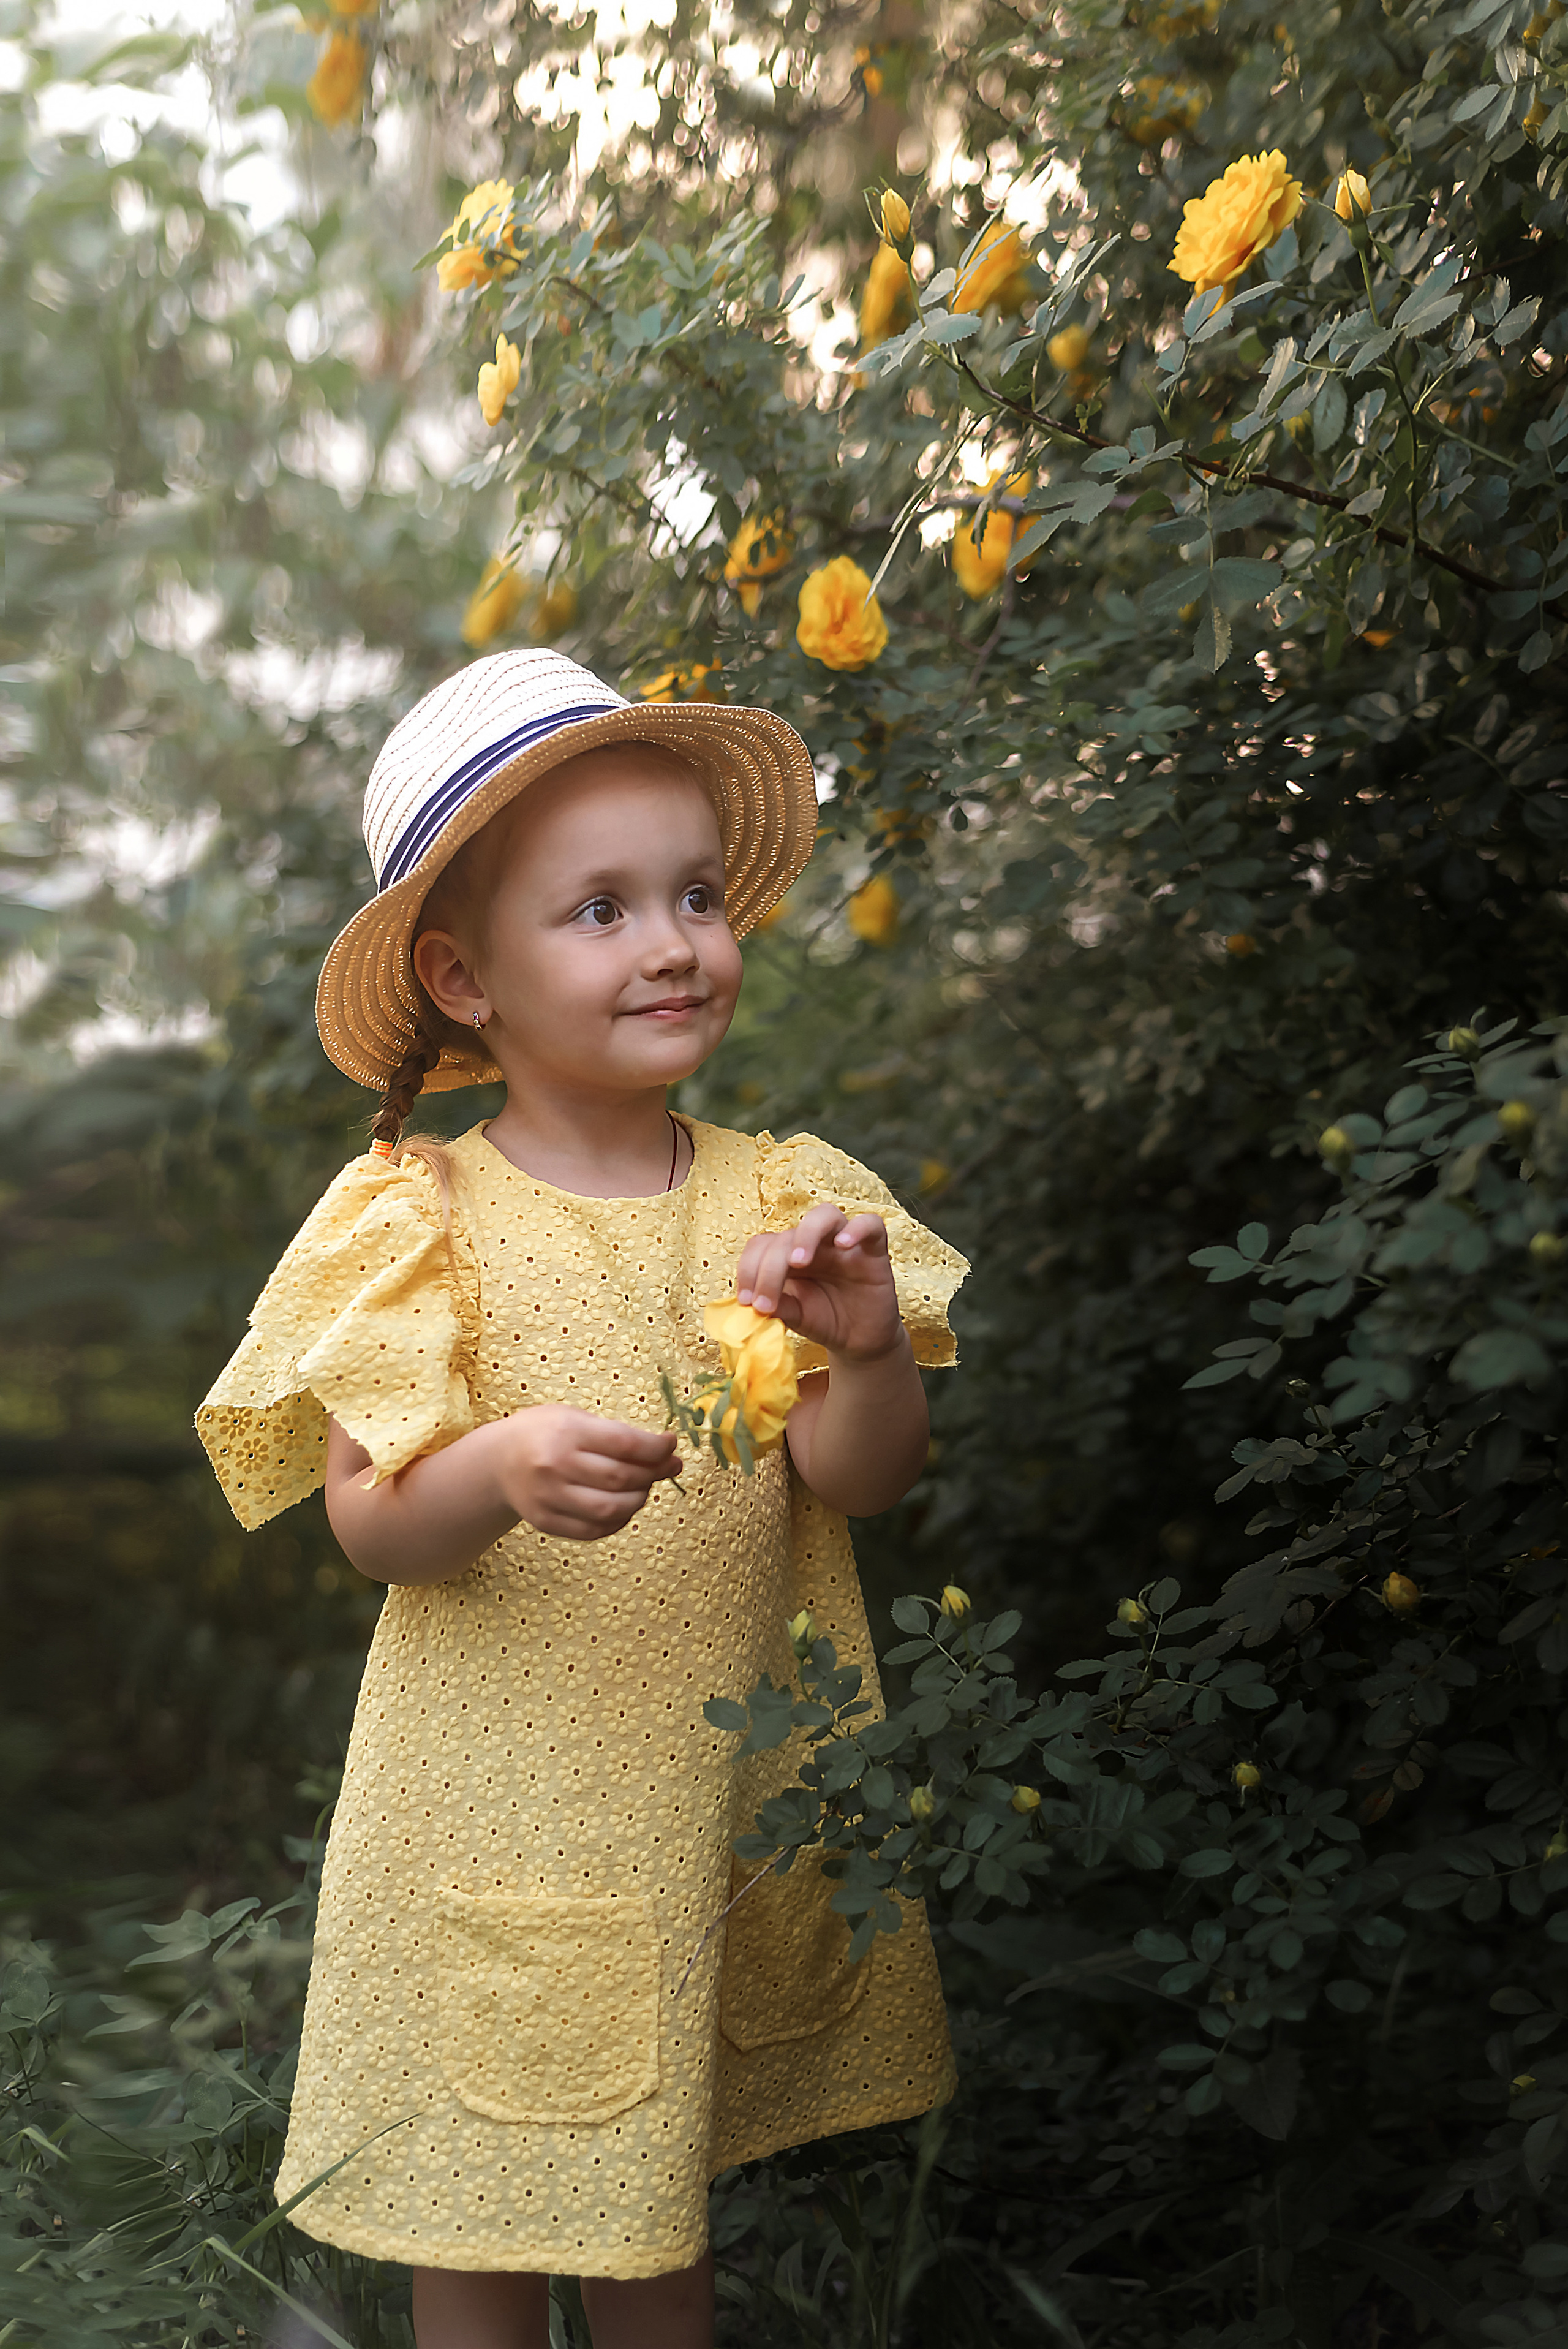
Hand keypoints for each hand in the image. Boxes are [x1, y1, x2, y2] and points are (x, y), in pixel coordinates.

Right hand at [492, 1406, 679, 1540]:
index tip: (671, 1446)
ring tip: (643, 1487)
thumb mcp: (575, 1418)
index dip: (656, 1448)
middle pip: (621, 1478)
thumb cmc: (545, 1433)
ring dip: (638, 1499)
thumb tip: (665, 1452)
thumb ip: (616, 1435)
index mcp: (566, 1431)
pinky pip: (594, 1529)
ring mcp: (549, 1497)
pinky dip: (618, 1520)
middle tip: (667, 1467)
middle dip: (653, 1474)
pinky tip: (624, 1506)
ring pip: (611, 1508)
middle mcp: (555, 1465)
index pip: (624, 1444)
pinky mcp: (546, 1521)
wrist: (498, 1460)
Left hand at [736, 1203, 902, 1361]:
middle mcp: (814, 1244)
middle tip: (765, 1303)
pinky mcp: (873, 1250)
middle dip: (769, 1268)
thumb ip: (777, 1306)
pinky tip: (844, 1245)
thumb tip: (750, 1304)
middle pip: (787, 1235)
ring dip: (806, 1234)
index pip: (762, 1245)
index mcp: (787, 1255)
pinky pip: (871, 1224)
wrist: (860, 1340)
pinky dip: (857, 1229)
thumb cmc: (825, 1321)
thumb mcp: (795, 1316)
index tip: (746, 1302)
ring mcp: (843, 1243)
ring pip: (824, 1215)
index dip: (748, 1269)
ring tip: (797, 1262)